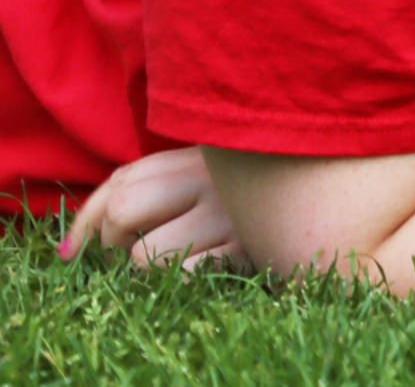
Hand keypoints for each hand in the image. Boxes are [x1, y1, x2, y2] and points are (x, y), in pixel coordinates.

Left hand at [63, 146, 248, 269]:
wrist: (326, 212)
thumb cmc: (243, 203)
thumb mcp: (203, 180)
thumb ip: (149, 191)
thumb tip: (67, 248)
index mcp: (197, 155)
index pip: (121, 180)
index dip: (85, 220)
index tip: (70, 251)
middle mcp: (210, 176)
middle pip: (122, 208)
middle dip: (111, 241)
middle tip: (127, 253)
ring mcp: (228, 212)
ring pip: (144, 252)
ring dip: (150, 265)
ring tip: (177, 257)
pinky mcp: (246, 248)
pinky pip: (181, 274)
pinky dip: (182, 279)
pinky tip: (205, 267)